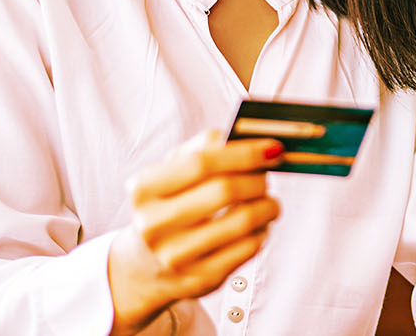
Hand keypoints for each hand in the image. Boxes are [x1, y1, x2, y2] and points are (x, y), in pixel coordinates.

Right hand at [107, 131, 283, 334]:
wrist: (145, 265)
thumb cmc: (167, 206)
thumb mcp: (172, 171)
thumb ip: (204, 147)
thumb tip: (247, 137)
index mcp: (144, 189)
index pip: (200, 162)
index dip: (243, 153)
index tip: (272, 148)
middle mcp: (153, 225)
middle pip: (224, 191)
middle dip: (257, 179)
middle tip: (268, 176)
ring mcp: (175, 256)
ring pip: (241, 222)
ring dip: (267, 206)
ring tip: (269, 202)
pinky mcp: (199, 279)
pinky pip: (247, 248)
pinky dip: (262, 231)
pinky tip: (258, 226)